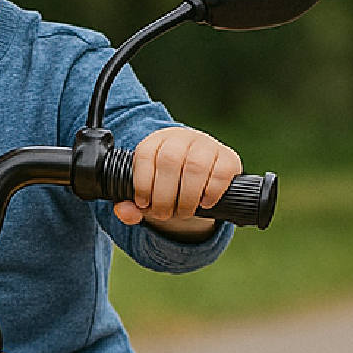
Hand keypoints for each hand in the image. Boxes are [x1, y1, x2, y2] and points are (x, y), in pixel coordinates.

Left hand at [112, 126, 241, 239]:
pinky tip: (204, 203)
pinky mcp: (227, 157)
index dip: (142, 182)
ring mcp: (206, 145)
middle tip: (163, 214)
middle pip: (169, 161)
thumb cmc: (167, 184)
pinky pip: (220, 172)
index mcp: (156, 141)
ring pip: (195, 166)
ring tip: (183, 213)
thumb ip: (130, 205)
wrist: (201, 176)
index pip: (145, 154)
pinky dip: (211, 192)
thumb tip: (124, 212)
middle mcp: (181, 138)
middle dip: (164, 195)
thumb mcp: (146, 193)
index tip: (143, 203)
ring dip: (187, 197)